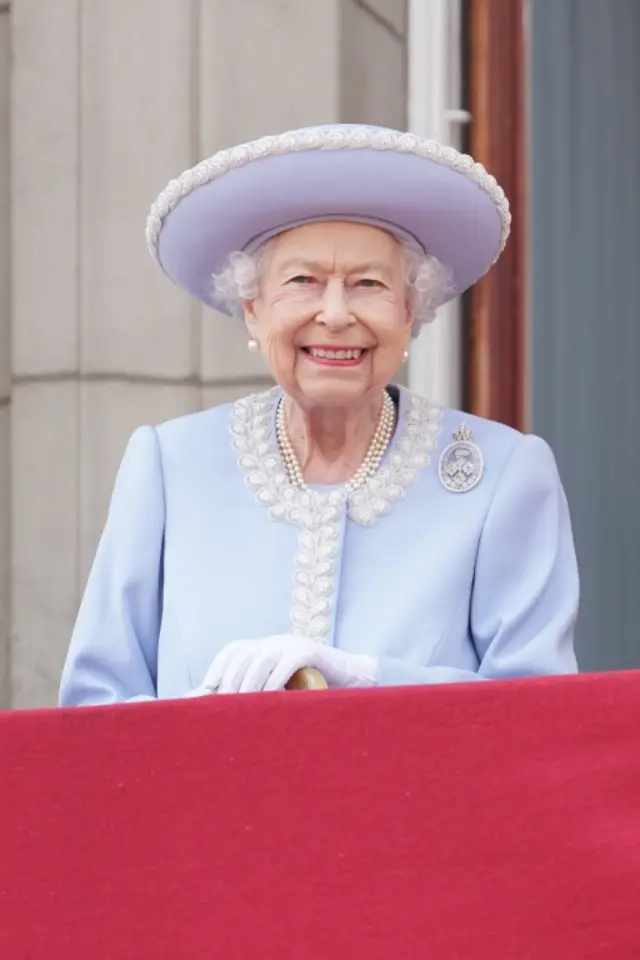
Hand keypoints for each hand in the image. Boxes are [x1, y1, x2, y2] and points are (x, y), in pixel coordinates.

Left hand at [198, 634, 377, 693]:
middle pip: (243, 656)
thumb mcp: (279, 692)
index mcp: (265, 647)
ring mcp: (291, 643)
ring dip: (249, 685)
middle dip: (230, 683)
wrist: (352, 682)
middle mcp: (275, 641)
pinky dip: (275, 682)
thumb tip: (219, 713)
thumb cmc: (312, 694)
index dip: (218, 670)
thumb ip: (256, 697)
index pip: (233, 651)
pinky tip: (270, 701)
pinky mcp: (309, 650)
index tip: (204, 693)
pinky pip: (286, 663)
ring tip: (242, 710)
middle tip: (222, 711)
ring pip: (261, 659)